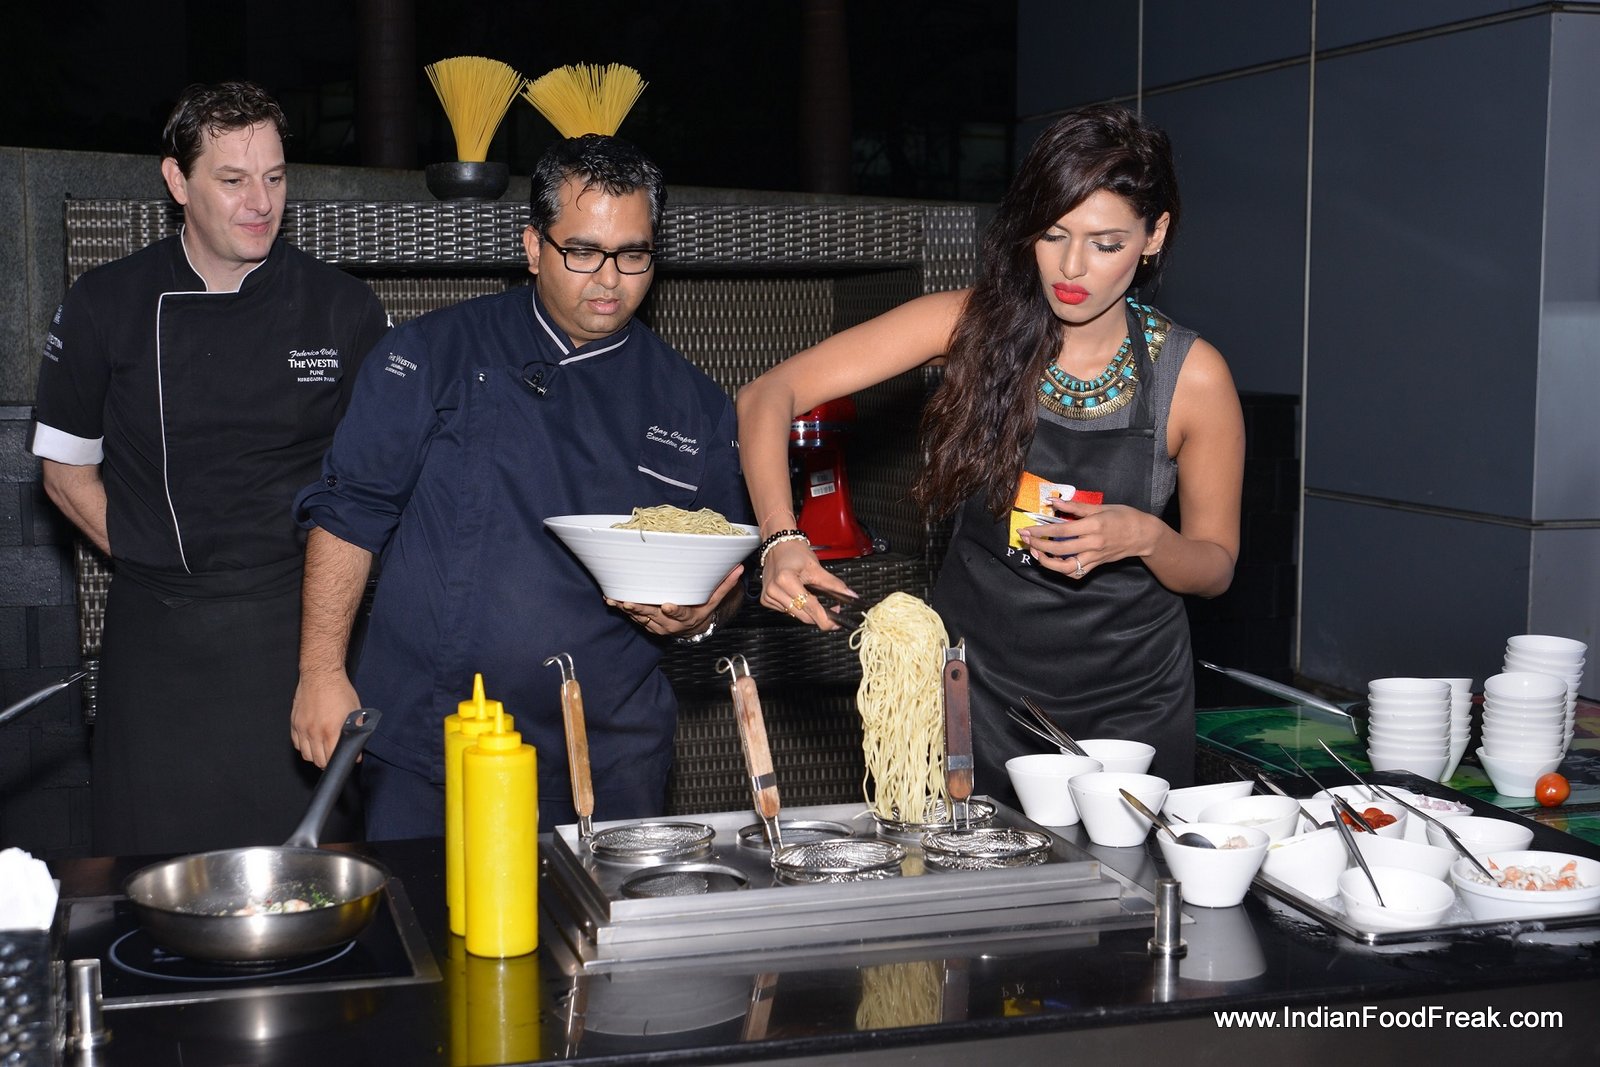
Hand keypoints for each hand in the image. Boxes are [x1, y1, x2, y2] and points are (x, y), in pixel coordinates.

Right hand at [291, 671, 361, 767]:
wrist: (321, 675)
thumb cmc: (340, 691)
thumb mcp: (354, 711)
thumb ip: (356, 733)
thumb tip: (357, 750)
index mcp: (331, 730)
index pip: (333, 758)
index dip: (340, 762)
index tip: (346, 760)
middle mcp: (314, 732)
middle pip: (318, 760)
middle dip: (328, 763)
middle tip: (335, 758)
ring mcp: (302, 728)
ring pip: (306, 755)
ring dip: (315, 757)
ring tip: (324, 752)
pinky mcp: (294, 723)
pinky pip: (297, 744)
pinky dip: (304, 747)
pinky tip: (312, 743)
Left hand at [609, 563, 744, 636]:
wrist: (691, 630)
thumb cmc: (702, 610)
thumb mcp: (714, 600)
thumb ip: (724, 585)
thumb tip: (739, 568)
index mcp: (687, 616)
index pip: (680, 613)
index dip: (673, 611)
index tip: (667, 605)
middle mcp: (670, 623)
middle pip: (654, 615)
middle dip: (642, 608)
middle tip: (630, 601)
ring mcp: (657, 625)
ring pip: (641, 616)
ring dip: (628, 609)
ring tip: (616, 600)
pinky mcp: (648, 624)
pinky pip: (634, 618)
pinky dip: (623, 610)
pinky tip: (612, 600)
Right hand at [758, 539, 856, 630]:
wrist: (779, 545)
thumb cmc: (794, 552)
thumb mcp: (816, 568)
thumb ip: (834, 584)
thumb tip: (850, 596)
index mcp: (785, 580)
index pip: (809, 606)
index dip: (825, 617)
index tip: (835, 623)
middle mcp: (774, 590)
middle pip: (803, 615)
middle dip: (820, 616)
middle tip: (833, 609)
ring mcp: (768, 596)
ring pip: (796, 615)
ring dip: (809, 612)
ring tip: (815, 597)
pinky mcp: (766, 600)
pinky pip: (787, 611)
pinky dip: (797, 607)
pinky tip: (800, 596)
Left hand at [1017, 499, 1158, 579]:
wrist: (1144, 535)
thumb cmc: (1124, 517)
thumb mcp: (1101, 507)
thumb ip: (1075, 506)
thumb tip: (1053, 502)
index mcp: (1093, 526)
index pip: (1061, 531)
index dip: (1041, 531)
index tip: (1027, 529)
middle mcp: (1093, 544)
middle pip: (1059, 549)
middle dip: (1038, 544)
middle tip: (1024, 538)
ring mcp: (1095, 557)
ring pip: (1066, 567)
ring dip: (1047, 562)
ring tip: (1036, 552)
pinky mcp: (1097, 565)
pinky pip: (1077, 573)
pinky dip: (1062, 570)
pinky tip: (1052, 561)